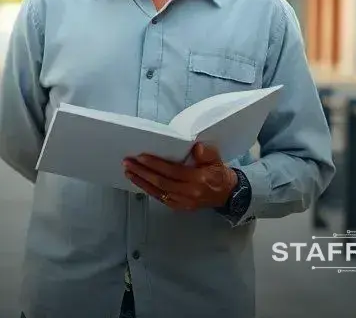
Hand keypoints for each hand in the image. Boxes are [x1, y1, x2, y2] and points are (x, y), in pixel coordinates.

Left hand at [122, 143, 236, 210]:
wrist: (227, 194)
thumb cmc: (218, 173)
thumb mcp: (217, 159)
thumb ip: (207, 153)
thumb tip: (196, 148)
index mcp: (199, 179)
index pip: (173, 171)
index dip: (156, 164)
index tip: (141, 157)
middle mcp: (189, 193)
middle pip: (161, 182)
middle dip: (142, 172)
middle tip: (128, 163)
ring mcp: (184, 202)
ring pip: (158, 192)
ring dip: (141, 182)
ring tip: (128, 172)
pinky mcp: (180, 207)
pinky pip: (161, 198)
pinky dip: (148, 190)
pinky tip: (139, 182)